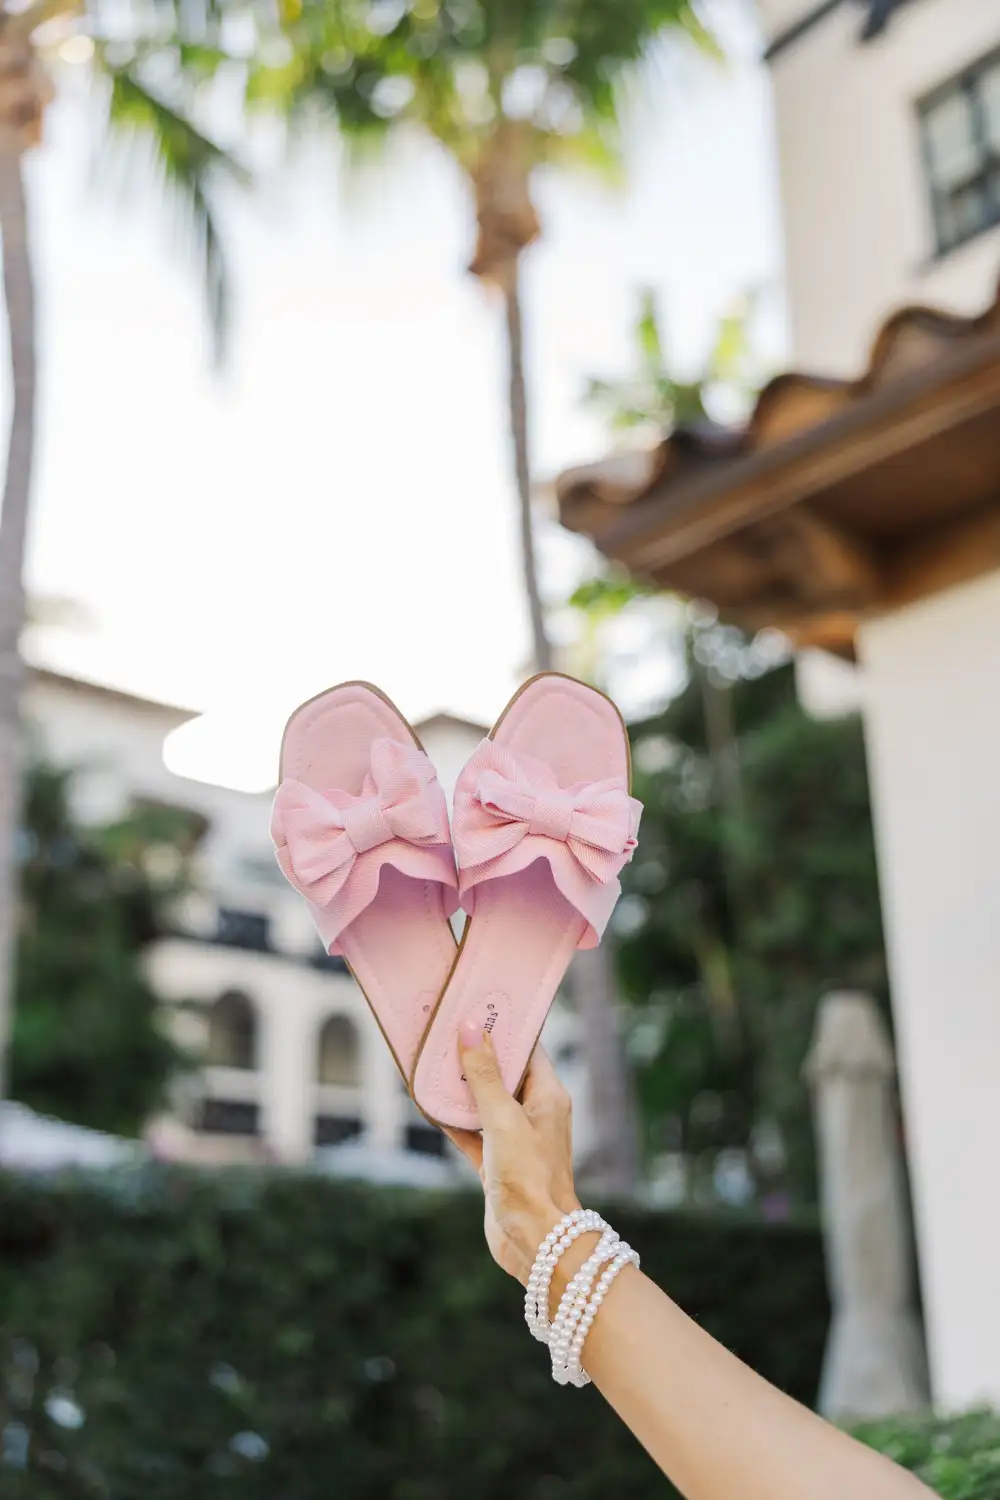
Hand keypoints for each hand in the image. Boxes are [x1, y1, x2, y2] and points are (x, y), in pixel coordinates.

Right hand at [443, 1026, 580, 1284]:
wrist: (536, 1242)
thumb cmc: (529, 1178)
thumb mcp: (503, 1119)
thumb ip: (484, 1076)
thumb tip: (470, 1028)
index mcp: (548, 1095)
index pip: (528, 1048)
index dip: (504, 1027)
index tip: (477, 1005)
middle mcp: (534, 1113)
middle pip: (504, 1072)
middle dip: (476, 1052)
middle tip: (446, 1028)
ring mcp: (515, 1138)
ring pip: (484, 1101)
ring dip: (461, 1086)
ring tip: (432, 1060)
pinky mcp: (497, 1162)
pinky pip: (472, 1131)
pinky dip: (453, 1120)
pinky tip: (429, 1106)